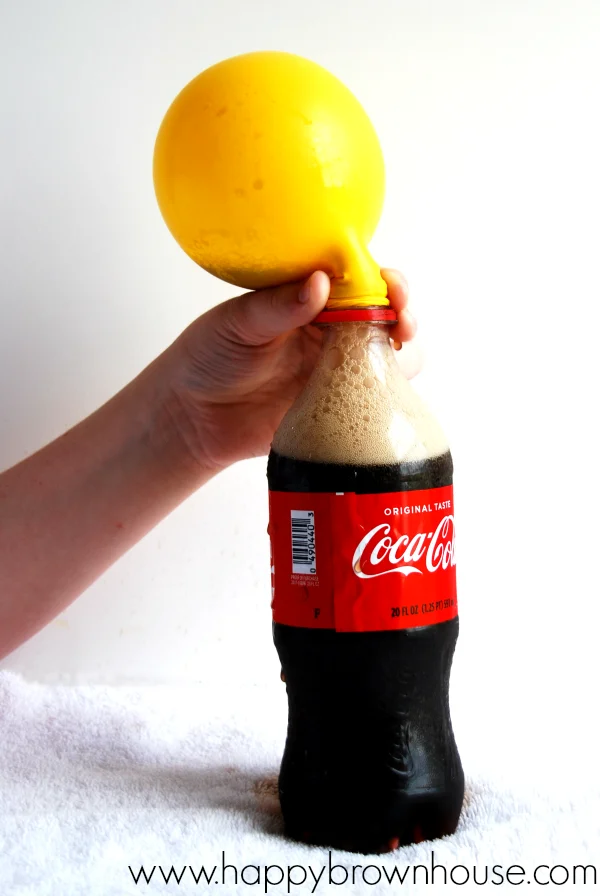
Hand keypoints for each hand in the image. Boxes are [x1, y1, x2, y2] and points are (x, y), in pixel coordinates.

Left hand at [168, 269, 417, 471]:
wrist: (191, 417)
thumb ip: (277, 305)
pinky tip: (382, 395)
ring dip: (405, 355)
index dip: (384, 281)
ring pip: (390, 359)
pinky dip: (389, 397)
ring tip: (395, 358)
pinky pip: (373, 402)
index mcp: (309, 301)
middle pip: (385, 317)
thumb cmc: (207, 358)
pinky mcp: (335, 410)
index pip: (359, 281)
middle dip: (404, 315)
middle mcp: (329, 333)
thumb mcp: (236, 323)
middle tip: (402, 322)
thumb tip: (319, 282)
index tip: (391, 286)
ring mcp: (335, 373)